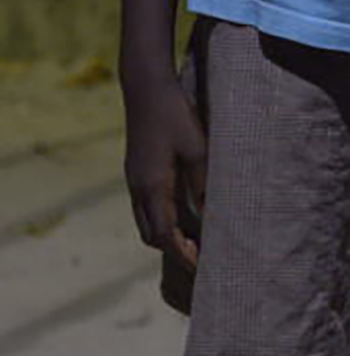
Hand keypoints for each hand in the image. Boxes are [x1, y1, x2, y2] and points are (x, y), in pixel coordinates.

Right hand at [123, 77, 206, 270]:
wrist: (145, 87)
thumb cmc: (175, 115)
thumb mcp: (198, 149)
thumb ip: (203, 183)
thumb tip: (211, 216)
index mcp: (153, 186)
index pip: (165, 235)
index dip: (183, 255)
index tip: (202, 268)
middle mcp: (138, 188)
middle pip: (151, 235)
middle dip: (173, 251)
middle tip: (200, 258)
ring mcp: (133, 179)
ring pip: (144, 222)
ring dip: (165, 236)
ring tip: (193, 241)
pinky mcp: (135, 171)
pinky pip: (144, 207)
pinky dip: (160, 219)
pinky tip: (181, 214)